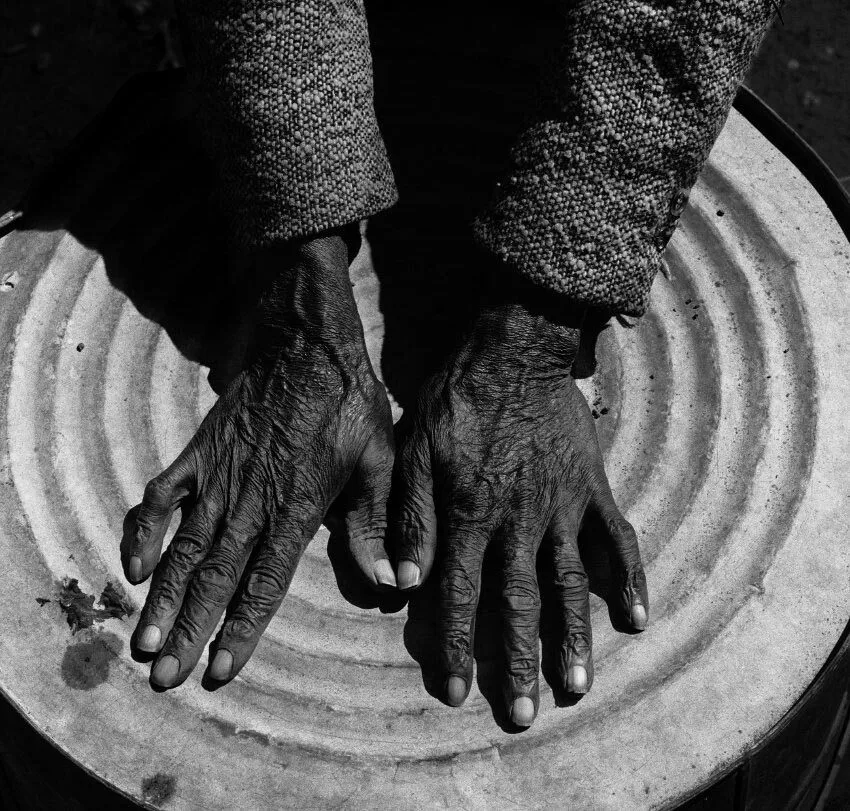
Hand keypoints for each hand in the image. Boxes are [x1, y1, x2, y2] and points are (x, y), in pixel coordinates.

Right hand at [121, 232, 395, 688]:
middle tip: (164, 677)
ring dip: (163, 597)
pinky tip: (133, 567)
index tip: (219, 671)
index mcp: (297, 507)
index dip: (241, 630)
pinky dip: (143, 530)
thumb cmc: (349, 403)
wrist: (307, 344)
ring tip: (143, 642)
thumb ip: (378, 524)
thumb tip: (393, 581)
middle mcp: (251, 500)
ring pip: (184, 547)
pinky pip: (161, 496)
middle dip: (190, 630)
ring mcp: (218, 476)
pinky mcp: (199, 452)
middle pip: (215, 577)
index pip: (265, 582)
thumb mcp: (378, 460)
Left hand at [389, 278, 647, 727]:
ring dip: (573, 637)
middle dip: (519, 660)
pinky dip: (627, 577)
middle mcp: (519, 521)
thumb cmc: (457, 399)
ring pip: (568, 583)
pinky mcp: (591, 488)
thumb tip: (402, 580)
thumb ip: (412, 516)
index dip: (458, 645)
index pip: (462, 595)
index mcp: (471, 515)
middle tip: (525, 712)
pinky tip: (636, 615)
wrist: (515, 351)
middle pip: (519, 603)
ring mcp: (562, 506)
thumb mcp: (415, 450)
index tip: (458, 692)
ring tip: (576, 686)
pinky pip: (615, 538)